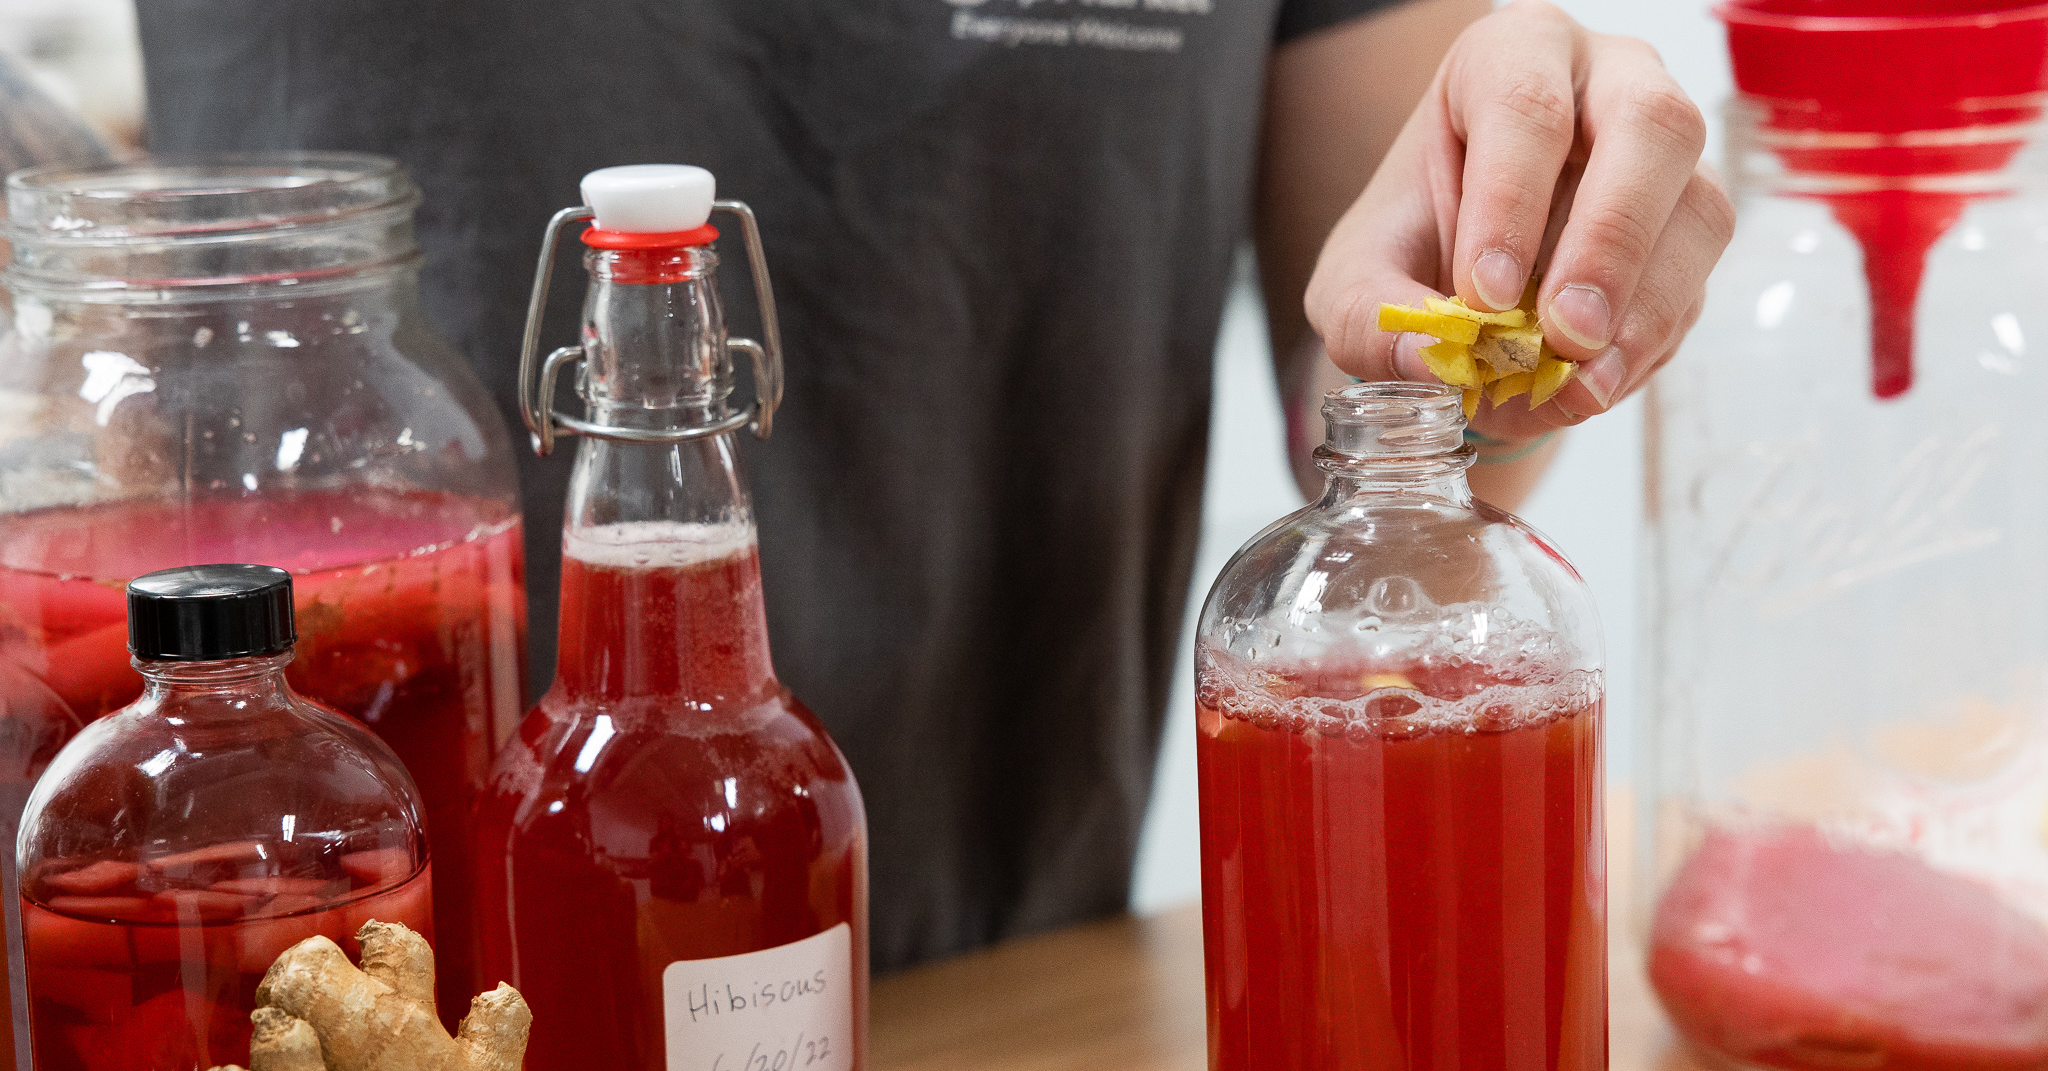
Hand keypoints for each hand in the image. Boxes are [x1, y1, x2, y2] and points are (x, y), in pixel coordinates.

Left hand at [1302, 0, 1734, 441]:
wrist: (1454, 285)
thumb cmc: (1408, 248)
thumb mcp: (1355, 285)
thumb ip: (1372, 318)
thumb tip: (1429, 360)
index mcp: (1512, 58)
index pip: (1528, 105)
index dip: (1510, 201)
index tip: (1484, 292)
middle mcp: (1611, 82)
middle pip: (1651, 124)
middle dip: (1610, 241)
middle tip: (1564, 334)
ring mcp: (1669, 155)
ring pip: (1700, 206)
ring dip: (1646, 304)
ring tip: (1581, 380)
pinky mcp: (1692, 233)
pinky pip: (1697, 282)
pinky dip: (1648, 345)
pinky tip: (1593, 384)